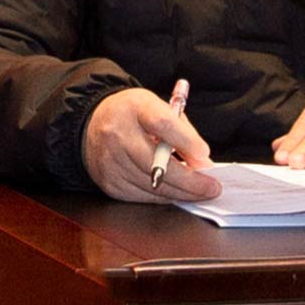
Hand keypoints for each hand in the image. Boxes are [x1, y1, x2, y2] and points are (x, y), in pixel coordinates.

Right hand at [83, 84, 219, 202]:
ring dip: (181, 193)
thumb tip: (202, 163)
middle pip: (158, 165)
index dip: (187, 141)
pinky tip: (174, 192)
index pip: (163, 123)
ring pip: (153, 186)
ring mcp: (111, 161)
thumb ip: (182, 132)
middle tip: (212, 188)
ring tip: (198, 191)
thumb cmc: (133, 116)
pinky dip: (163, 197)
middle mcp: (118, 134)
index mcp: (135, 108)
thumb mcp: (158, 108)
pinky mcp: (109, 182)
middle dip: (191, 182)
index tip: (205, 156)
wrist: (92, 125)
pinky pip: (143, 197)